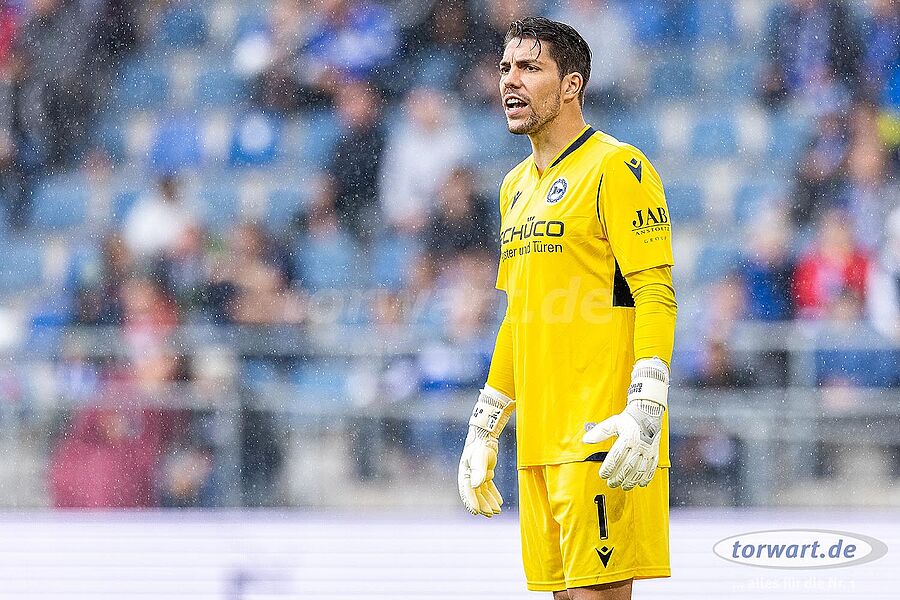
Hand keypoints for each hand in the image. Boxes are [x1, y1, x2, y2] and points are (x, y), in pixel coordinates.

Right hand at [458, 387, 514, 516]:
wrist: (486, 436)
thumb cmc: (481, 446)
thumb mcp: (480, 458)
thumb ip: (479, 471)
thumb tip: (476, 485)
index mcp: (464, 473)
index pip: (467, 490)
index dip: (471, 502)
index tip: (477, 512)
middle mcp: (469, 476)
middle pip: (475, 494)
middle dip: (482, 505)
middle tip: (490, 514)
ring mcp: (477, 475)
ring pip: (482, 492)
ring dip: (489, 501)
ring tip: (497, 511)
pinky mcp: (485, 473)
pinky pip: (488, 487)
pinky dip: (493, 494)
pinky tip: (500, 502)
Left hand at [583, 358, 668, 490]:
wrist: (648, 412)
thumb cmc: (629, 418)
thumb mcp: (613, 423)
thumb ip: (599, 432)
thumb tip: (586, 439)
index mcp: (627, 438)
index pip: (616, 457)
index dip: (608, 468)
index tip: (603, 475)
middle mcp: (638, 445)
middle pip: (627, 467)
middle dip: (618, 478)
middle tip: (611, 483)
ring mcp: (648, 450)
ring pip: (640, 470)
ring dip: (631, 481)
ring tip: (624, 486)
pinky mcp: (654, 453)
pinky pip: (651, 468)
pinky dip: (646, 478)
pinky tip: (641, 483)